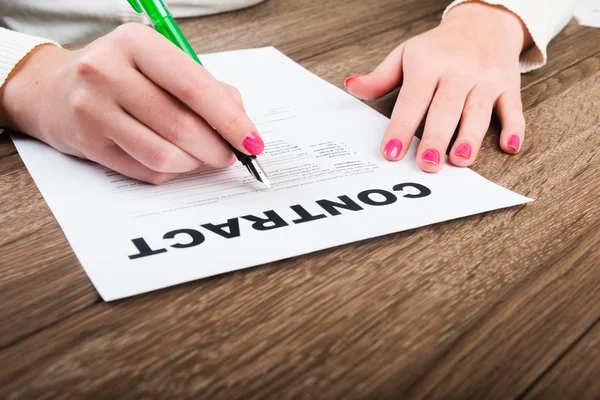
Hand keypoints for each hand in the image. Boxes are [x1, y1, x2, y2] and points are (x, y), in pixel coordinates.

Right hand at [0, 23, 263, 183]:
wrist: (52, 89)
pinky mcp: (88, 143)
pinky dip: (171, 170)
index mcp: (135, 43)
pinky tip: (174, 159)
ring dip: (195, 163)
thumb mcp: (160, 64)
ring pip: (164, 154)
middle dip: (217, 148)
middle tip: (231, 155)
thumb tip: (242, 125)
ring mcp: (92, 109)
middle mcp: (108, 72)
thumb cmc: (120, 74)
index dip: (230, 120)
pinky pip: (145, 170)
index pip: (194, 87)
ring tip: (202, 156)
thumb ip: (206, 88)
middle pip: (181, 126)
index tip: (253, 141)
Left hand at [345, 1, 532, 171]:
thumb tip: (353, 88)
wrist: (484, 21)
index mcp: (429, 64)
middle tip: (427, 164)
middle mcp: (458, 72)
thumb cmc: (440, 47)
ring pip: (478, 111)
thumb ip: (380, 77)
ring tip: (459, 160)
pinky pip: (513, 108)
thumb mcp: (406, 54)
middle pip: (446, 109)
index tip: (390, 152)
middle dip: (436, 138)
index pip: (412, 100)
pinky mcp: (508, 86)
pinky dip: (515, 127)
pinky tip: (509, 146)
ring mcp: (486, 79)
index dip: (401, 127)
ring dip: (470, 137)